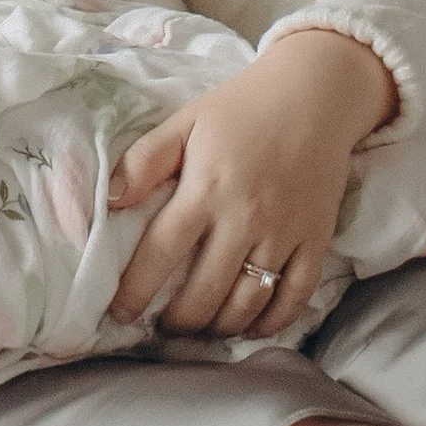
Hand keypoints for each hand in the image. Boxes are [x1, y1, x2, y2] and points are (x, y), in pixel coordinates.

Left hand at [107, 29, 396, 340]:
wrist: (315, 93)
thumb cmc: (242, 107)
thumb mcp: (185, 122)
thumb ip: (144, 161)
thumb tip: (109, 201)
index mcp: (205, 189)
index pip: (160, 253)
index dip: (134, 291)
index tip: (119, 312)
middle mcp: (244, 218)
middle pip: (204, 292)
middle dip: (178, 321)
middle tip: (163, 329)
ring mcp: (284, 233)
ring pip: (247, 303)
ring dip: (219, 328)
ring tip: (200, 331)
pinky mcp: (316, 240)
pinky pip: (294, 296)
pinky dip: (272, 322)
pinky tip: (250, 327)